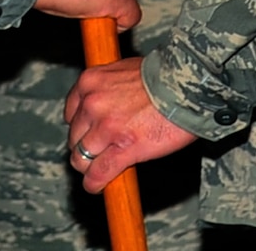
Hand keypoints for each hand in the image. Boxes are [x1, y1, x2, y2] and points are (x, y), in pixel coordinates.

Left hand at [64, 57, 197, 192]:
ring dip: (89, 167)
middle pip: (74, 138)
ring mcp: (106, 128)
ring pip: (81, 159)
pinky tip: (97, 186)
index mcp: (89, 82)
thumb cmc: (161, 77)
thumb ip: (107, 87)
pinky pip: (98, 174)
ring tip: (98, 170)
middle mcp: (92, 104)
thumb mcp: (124, 70)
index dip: (80, 128)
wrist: (185, 86)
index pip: (71, 114)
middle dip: (85, 147)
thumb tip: (103, 103)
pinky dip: (95, 183)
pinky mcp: (123, 149)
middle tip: (100, 152)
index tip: (88, 135)